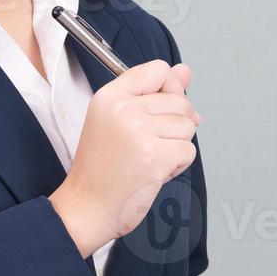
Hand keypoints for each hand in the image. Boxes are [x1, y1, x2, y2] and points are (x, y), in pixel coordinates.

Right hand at [51, 60, 198, 255]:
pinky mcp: (156, 156)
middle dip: (175, 124)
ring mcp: (140, 132)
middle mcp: (124, 109)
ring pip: (188, 126)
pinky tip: (154, 171)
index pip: (158, 69)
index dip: (170, 88)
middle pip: (180, 101)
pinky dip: (178, 164)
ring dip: (176, 146)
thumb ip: (155, 92)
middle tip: (149, 143)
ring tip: (148, 158)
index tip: (163, 107)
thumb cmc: (101, 166)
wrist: (88, 206)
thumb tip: (185, 71)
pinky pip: (189, 150)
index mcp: (110, 96)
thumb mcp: (118, 119)